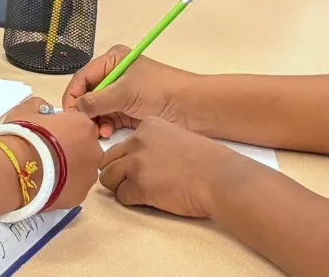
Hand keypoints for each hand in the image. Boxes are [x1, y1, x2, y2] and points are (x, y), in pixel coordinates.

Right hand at [2, 96, 103, 210]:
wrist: (15, 170)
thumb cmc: (23, 135)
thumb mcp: (27, 110)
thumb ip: (41, 107)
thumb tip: (46, 113)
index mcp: (83, 126)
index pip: (80, 123)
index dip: (64, 128)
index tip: (50, 133)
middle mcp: (94, 151)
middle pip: (86, 147)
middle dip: (72, 149)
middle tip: (49, 152)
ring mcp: (89, 176)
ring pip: (83, 170)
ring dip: (70, 169)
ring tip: (46, 171)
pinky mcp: (80, 197)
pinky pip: (74, 187)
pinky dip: (64, 186)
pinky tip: (46, 185)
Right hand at [62, 45, 200, 138]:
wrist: (193, 108)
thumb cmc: (160, 91)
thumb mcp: (125, 92)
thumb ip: (97, 101)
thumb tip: (76, 110)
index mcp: (113, 61)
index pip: (83, 77)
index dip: (74, 95)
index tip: (68, 114)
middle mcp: (115, 76)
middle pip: (88, 94)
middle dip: (85, 111)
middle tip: (84, 127)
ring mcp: (122, 95)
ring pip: (97, 109)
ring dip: (95, 121)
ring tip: (99, 132)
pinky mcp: (130, 112)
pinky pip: (109, 119)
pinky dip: (105, 127)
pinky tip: (106, 133)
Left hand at [99, 115, 246, 219]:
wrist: (221, 179)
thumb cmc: (207, 162)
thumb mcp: (176, 138)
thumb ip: (153, 144)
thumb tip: (136, 159)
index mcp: (147, 126)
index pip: (121, 144)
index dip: (127, 160)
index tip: (143, 169)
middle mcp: (137, 141)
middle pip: (108, 159)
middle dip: (117, 173)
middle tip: (134, 184)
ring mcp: (136, 163)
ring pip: (108, 178)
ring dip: (120, 188)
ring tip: (142, 193)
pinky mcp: (139, 186)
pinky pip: (121, 197)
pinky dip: (132, 201)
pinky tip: (151, 200)